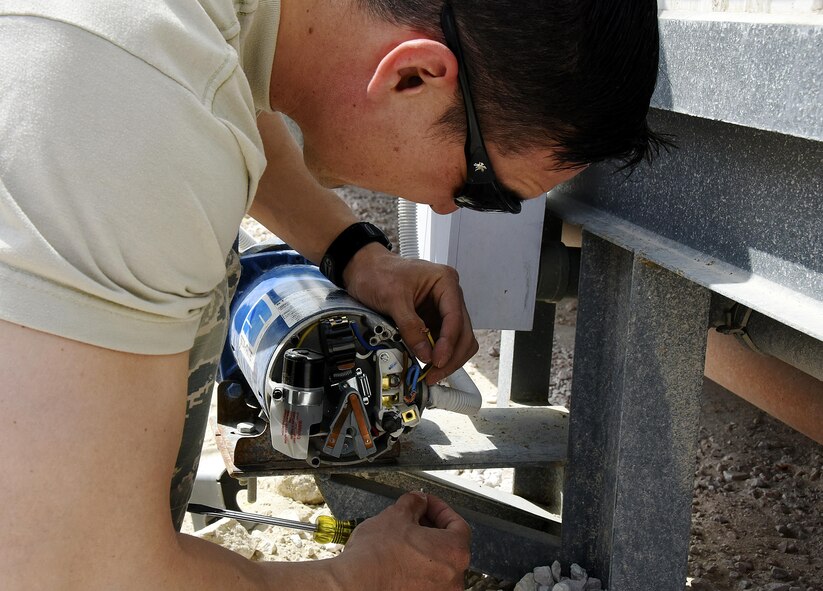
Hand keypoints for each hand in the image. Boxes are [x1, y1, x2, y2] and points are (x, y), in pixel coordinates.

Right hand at [333, 492, 471, 590]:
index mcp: (455, 552)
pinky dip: (416, 569)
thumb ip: (414, 503)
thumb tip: (417, 500)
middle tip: (413, 517)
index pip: (458, 524)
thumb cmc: (377, 556)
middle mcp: (453, 578)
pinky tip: (398, 560)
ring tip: (401, 539)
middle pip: (448, 546)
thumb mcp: (396, 515)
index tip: (427, 503)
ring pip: (436, 566)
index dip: (440, 509)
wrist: (356, 584)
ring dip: (423, 550)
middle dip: (430, 528)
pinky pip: (424, 581)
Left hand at [343, 244, 478, 383]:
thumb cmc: (378, 272)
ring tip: (431, 373)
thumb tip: (425, 353)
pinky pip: (442, 341)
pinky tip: (427, 364)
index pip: (455, 318)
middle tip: (434, 373)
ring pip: (457, 340)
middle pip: (463, 332)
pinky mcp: (432, 319)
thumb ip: (410, 326)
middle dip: (451, 355)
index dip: (449, 343)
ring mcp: (441, 309)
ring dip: (447, 358)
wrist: (362, 268)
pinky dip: (437, 354)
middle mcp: (448, 296)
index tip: (438, 360)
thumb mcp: (393, 299)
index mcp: (446, 282)